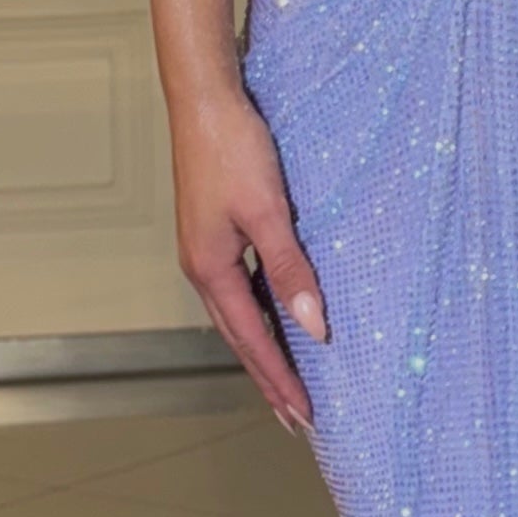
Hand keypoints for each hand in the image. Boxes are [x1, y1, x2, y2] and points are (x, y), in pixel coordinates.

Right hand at [170, 84, 328, 427]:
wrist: (204, 99)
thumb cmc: (233, 149)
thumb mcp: (269, 212)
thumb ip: (291, 271)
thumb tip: (315, 328)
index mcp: (209, 269)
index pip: (251, 341)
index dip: (278, 380)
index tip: (303, 417)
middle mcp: (202, 267)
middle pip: (240, 337)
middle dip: (268, 378)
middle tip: (295, 417)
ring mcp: (205, 249)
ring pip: (238, 315)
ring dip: (263, 349)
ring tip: (288, 381)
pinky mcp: (214, 230)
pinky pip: (240, 288)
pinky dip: (260, 314)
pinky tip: (277, 316)